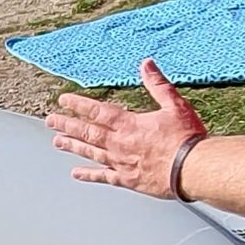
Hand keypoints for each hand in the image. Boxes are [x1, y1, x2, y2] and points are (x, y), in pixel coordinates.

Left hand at [45, 60, 206, 197]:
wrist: (193, 169)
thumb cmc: (186, 138)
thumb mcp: (175, 105)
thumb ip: (158, 85)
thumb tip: (146, 64)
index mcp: (129, 124)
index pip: (97, 111)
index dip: (78, 104)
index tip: (64, 100)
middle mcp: (120, 143)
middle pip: (87, 132)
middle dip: (67, 125)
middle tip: (51, 121)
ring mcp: (121, 163)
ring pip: (90, 153)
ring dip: (72, 146)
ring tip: (57, 142)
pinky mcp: (128, 180)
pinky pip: (104, 177)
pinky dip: (89, 175)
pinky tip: (76, 173)